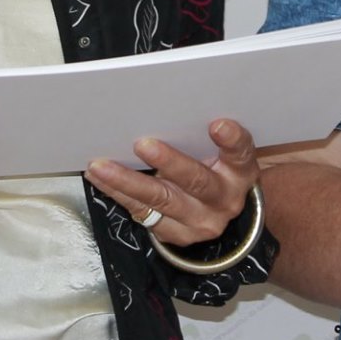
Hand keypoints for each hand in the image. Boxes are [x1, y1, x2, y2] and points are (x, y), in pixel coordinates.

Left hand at [85, 118, 259, 245]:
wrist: (219, 209)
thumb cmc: (215, 167)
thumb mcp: (221, 151)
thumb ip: (203, 133)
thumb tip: (165, 105)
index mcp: (240, 171)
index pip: (240, 152)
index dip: (232, 139)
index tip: (217, 124)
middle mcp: (224, 199)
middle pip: (196, 181)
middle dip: (168, 162)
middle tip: (142, 144)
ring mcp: (200, 221)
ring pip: (161, 201)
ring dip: (126, 181)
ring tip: (100, 165)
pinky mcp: (177, 234)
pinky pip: (142, 213)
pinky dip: (117, 193)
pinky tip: (100, 178)